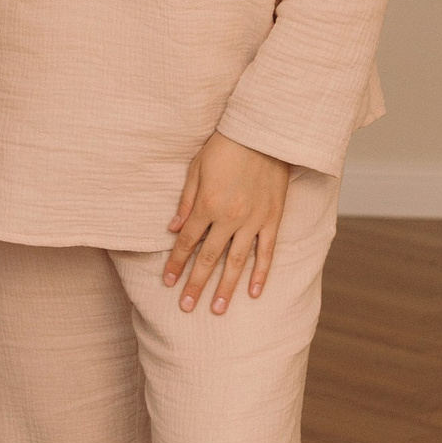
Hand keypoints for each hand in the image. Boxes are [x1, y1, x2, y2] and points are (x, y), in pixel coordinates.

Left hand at [162, 132, 290, 312]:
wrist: (262, 133)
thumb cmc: (225, 147)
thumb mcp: (196, 169)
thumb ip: (186, 201)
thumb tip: (173, 230)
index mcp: (207, 205)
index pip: (187, 243)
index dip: (176, 264)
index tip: (168, 283)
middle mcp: (229, 218)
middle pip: (209, 258)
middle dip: (196, 284)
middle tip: (187, 307)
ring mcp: (253, 221)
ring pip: (237, 262)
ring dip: (226, 287)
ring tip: (218, 309)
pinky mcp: (273, 219)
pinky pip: (267, 252)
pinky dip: (261, 273)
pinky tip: (254, 292)